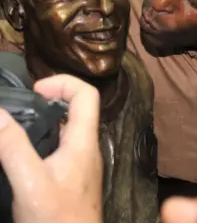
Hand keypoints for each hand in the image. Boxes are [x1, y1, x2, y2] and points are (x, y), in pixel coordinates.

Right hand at [0, 74, 101, 222]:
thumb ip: (14, 147)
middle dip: (49, 99)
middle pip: (76, 109)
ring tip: (16, 125)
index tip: (35, 91)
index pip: (87, 95)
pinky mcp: (70, 179)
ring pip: (66, 130)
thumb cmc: (58, 219)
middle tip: (20, 106)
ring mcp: (80, 165)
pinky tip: (20, 153)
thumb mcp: (30, 182)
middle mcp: (86, 149)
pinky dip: (41, 141)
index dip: (63, 83)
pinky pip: (59, 149)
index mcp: (84, 142)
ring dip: (44, 121)